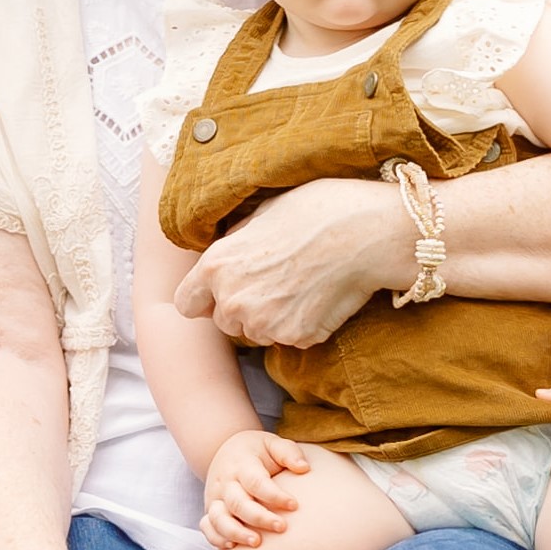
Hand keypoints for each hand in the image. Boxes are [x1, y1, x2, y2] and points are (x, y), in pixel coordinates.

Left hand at [173, 177, 405, 350]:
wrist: (365, 233)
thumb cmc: (315, 210)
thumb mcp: (260, 213)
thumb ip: (234, 242)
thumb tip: (226, 250)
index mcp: (217, 267)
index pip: (186, 304)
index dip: (203, 298)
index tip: (218, 293)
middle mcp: (233, 302)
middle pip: (224, 323)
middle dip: (242, 308)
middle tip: (273, 283)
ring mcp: (265, 325)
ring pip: (257, 333)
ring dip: (271, 319)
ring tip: (299, 286)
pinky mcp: (297, 339)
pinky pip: (290, 338)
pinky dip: (301, 324)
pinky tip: (318, 296)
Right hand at [200, 431, 315, 549]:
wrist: (227, 451)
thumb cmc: (257, 451)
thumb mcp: (272, 444)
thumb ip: (288, 453)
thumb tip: (303, 468)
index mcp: (242, 464)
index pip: (256, 482)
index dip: (274, 495)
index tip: (294, 505)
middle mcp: (226, 482)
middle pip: (238, 503)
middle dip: (259, 518)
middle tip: (282, 527)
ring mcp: (215, 498)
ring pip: (218, 518)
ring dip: (236, 533)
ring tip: (257, 543)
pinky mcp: (210, 510)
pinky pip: (207, 527)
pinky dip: (216, 538)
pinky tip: (233, 547)